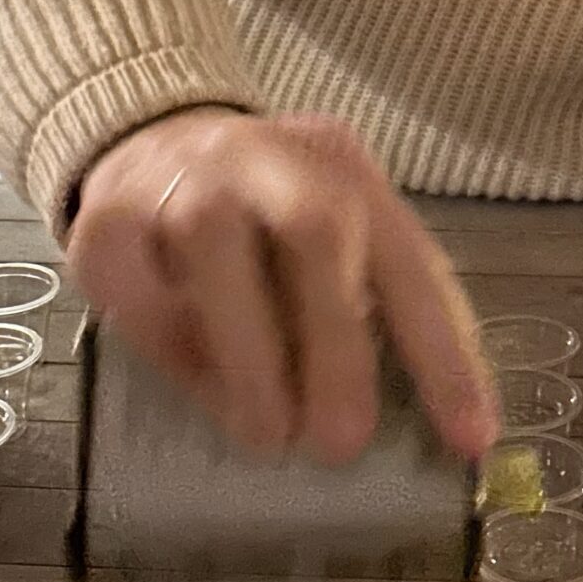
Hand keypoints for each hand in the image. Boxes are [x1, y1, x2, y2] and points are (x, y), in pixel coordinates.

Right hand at [71, 107, 498, 465]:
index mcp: (343, 166)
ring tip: (267, 434)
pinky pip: (140, 278)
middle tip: (342, 443)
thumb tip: (426, 425)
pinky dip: (171, 342)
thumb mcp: (332, 236)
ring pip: (217, 243)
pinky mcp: (112, 212)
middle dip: (335, 342)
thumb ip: (372, 308)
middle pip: (316, 228)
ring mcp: (186, 173)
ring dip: (249, 354)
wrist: (150, 138)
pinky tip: (196, 379)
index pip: (408, 257)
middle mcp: (271, 155)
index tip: (470, 437)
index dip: (444, 350)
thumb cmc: (261, 216)